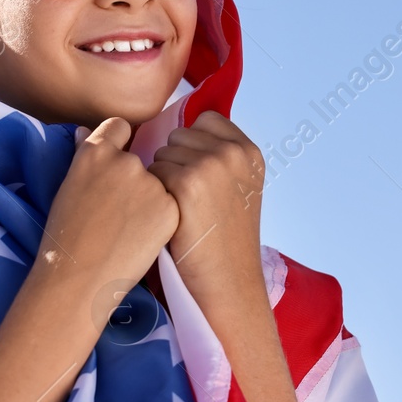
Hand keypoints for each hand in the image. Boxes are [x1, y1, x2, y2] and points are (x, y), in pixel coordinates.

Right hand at [42, 117, 179, 303]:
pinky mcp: (170, 206)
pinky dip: (163, 218)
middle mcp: (125, 160)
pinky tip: (142, 238)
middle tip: (119, 212)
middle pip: (143, 159)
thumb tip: (84, 130)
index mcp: (95, 151)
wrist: (79, 278)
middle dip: (137, 179)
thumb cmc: (67, 237)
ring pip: (160, 183)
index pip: (119, 128)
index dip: (119, 145)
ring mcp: (150, 183)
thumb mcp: (69, 186)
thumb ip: (85, 154)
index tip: (115, 169)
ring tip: (129, 229)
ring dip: (152, 199)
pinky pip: (171, 204)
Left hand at [145, 110, 266, 320]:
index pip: (206, 119)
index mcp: (248, 151)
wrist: (228, 281)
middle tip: (190, 198)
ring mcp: (211, 165)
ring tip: (182, 208)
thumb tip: (184, 131)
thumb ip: (223, 157)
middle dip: (176, 161)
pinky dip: (155, 193)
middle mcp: (233, 152)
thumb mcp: (241, 188)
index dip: (193, 144)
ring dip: (163, 177)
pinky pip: (153, 173)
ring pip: (163, 153)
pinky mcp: (188, 183)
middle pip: (180, 135)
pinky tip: (171, 215)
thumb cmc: (227, 239)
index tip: (197, 174)